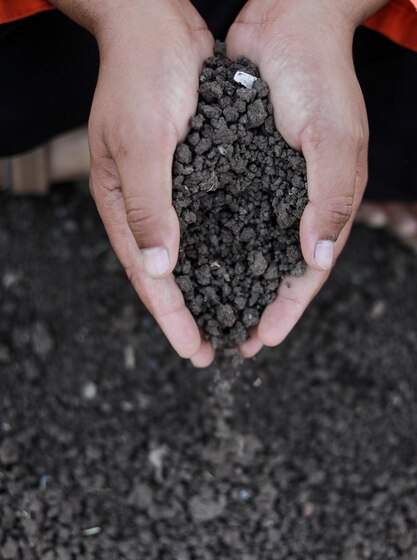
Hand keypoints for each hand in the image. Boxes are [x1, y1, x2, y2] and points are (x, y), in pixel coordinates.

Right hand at [51, 0, 214, 365]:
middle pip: (166, 274)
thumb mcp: (143, 143)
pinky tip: (237, 265)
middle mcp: (144, 204)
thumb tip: (157, 268)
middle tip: (212, 349)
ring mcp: (167, 190)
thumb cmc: (143, 77)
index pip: (147, 276)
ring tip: (226, 318)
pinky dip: (218, 250)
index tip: (194, 351)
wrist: (157, 25)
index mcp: (122, 204)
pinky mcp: (191, 173)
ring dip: (205, 288)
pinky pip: (204, 222)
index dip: (171, 317)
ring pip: (187, 253)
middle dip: (188, 314)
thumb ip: (148, 207)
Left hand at [226, 0, 384, 357]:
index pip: (307, 271)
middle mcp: (295, 202)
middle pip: (274, 270)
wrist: (287, 23)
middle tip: (232, 342)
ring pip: (247, 249)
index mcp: (325, 202)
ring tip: (208, 313)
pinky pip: (224, 215)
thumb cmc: (319, 78)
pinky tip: (192, 262)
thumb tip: (318, 257)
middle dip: (255, 308)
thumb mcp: (333, 139)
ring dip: (229, 283)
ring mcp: (266, 188)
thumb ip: (330, 197)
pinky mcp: (239, 169)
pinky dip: (212, 243)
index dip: (286, 308)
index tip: (261, 340)